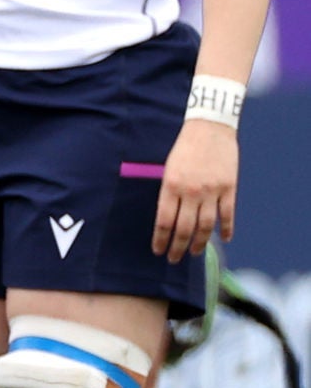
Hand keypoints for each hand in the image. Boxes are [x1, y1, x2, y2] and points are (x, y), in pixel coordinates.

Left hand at [155, 117, 238, 260]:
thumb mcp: (169, 169)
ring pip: (206, 226)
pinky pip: (228, 215)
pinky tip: (224, 240)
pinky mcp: (229, 188)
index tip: (158, 251)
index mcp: (171, 186)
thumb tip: (167, 219)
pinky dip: (226, 229)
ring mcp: (212, 191)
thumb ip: (169, 193)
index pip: (164, 221)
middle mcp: (191, 192)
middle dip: (178, 247)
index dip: (160, 239)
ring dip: (200, 243)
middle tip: (174, 259)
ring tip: (195, 253)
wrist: (210, 128)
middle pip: (184, 228)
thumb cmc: (184, 149)